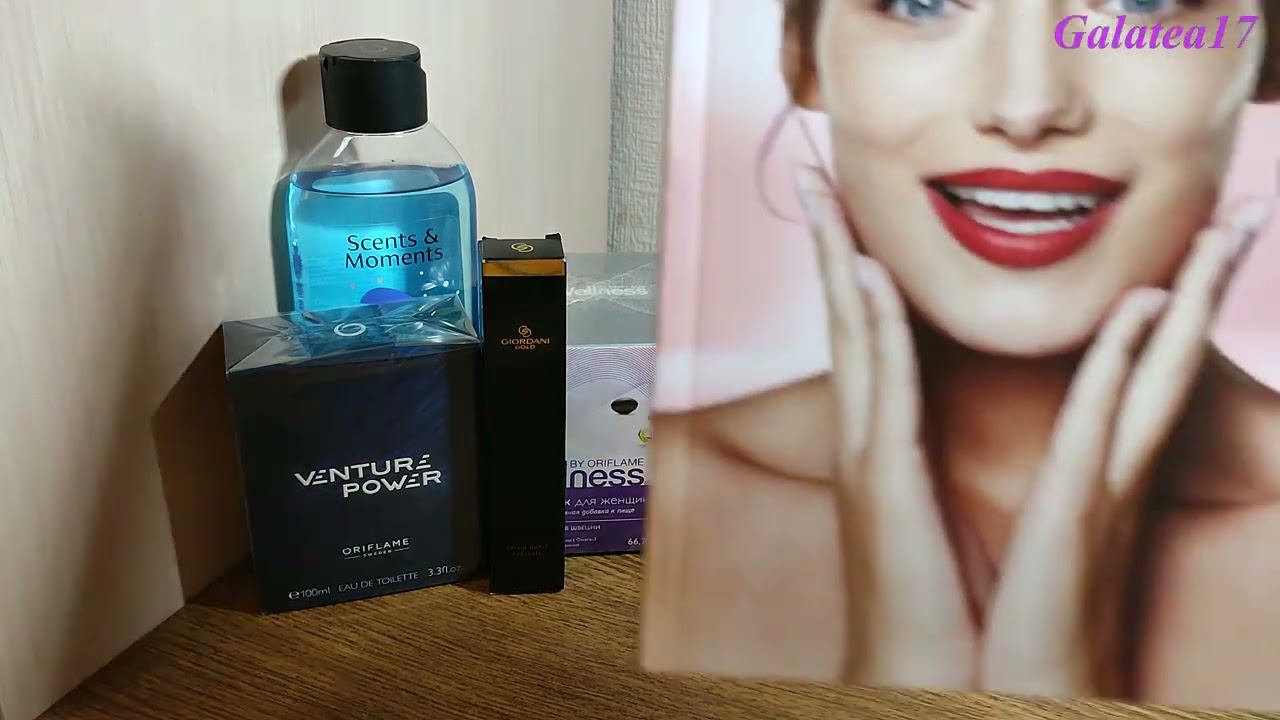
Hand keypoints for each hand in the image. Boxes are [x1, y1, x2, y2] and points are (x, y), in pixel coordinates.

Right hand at [796, 167, 977, 687]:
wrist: (902, 670)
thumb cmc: (923, 603)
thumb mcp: (923, 519)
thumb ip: (916, 464)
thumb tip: (920, 424)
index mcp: (875, 445)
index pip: (862, 339)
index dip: (850, 273)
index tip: (847, 217)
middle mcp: (860, 438)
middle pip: (842, 321)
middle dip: (827, 244)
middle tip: (815, 178)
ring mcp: (865, 454)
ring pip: (850, 338)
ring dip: (837, 262)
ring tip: (825, 199)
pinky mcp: (884, 477)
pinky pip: (883, 386)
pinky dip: (874, 327)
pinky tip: (865, 276)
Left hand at [980, 198, 1274, 697]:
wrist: (1010, 700)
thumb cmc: (1023, 622)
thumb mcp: (1046, 538)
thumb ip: (1064, 485)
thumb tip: (1063, 442)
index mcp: (1100, 472)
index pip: (1141, 371)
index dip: (1171, 306)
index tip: (1190, 244)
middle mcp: (1116, 471)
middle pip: (1169, 358)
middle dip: (1207, 283)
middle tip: (1240, 209)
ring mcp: (1105, 490)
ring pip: (1155, 376)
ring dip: (1188, 301)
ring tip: (1221, 231)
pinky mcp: (1077, 515)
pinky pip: (1102, 427)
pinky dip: (1122, 366)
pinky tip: (1144, 310)